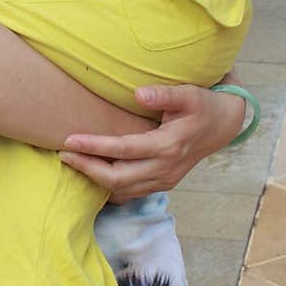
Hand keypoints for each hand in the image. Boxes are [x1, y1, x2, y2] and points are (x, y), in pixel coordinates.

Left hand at [58, 82, 247, 201]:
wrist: (223, 126)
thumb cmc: (202, 106)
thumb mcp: (189, 94)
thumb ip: (165, 94)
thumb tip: (139, 93)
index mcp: (168, 146)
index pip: (123, 150)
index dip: (95, 146)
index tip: (70, 140)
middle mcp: (165, 168)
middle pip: (118, 177)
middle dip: (87, 168)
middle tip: (63, 154)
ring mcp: (165, 180)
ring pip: (122, 188)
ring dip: (95, 178)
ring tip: (72, 161)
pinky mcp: (163, 183)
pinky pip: (130, 192)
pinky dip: (109, 185)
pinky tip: (93, 173)